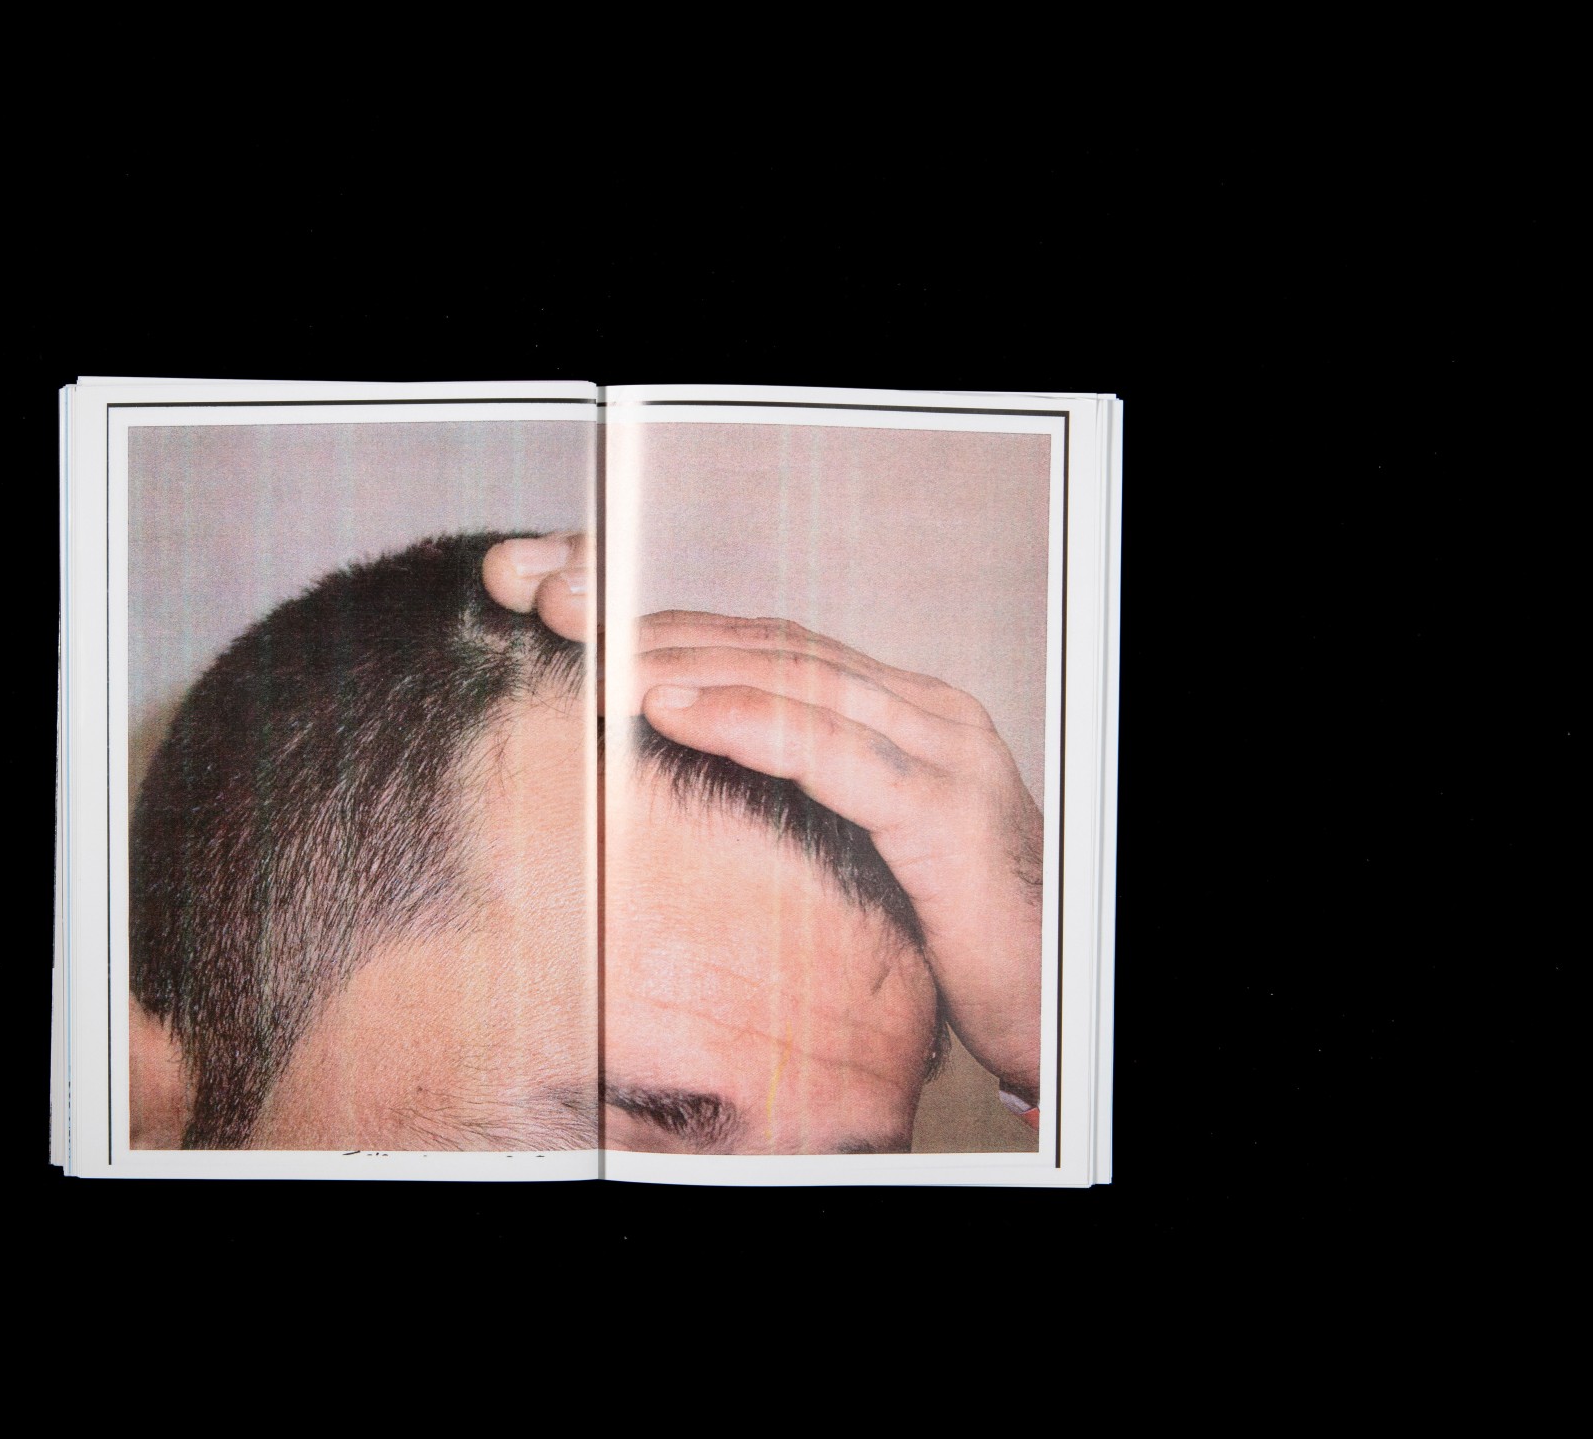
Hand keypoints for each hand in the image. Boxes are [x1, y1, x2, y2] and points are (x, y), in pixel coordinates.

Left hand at [484, 534, 1043, 1102]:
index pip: (748, 638)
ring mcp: (937, 749)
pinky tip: (669, 709)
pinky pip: (835, 753)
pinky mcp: (945, 811)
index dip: (646, 610)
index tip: (545, 588)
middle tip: (537, 591)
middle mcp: (912, 708)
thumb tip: (655, 778)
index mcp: (883, 712)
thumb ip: (774, 805)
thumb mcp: (842, 856)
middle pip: (756, 637)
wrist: (1056, 1005)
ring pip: (789, 675)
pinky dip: (748, 722)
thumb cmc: (940, 940)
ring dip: (673, 653)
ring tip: (582, 640)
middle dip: (638, 611)